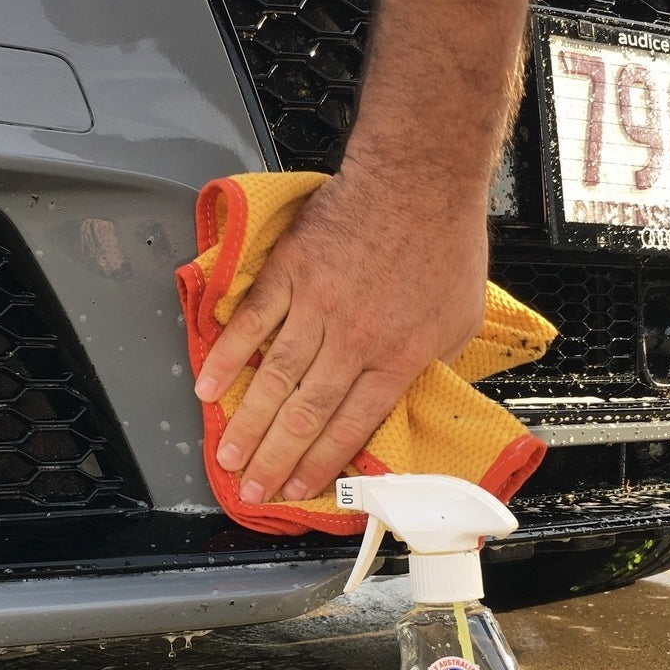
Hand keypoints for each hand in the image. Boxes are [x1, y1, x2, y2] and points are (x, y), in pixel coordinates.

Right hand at [193, 163, 488, 503]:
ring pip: (275, 378)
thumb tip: (407, 393)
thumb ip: (430, 363)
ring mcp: (316, 307)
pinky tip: (208, 387)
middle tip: (250, 491)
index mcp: (395, 359)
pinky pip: (252, 323)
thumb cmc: (445, 244)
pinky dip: (228, 356)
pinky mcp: (290, 274)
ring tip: (226, 457)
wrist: (419, 178)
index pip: (350, 427)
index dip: (319, 463)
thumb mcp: (461, 321)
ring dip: (247, 423)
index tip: (296, 489)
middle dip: (274, 460)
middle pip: (305, 414)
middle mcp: (352, 342)